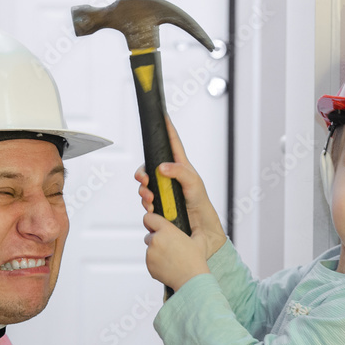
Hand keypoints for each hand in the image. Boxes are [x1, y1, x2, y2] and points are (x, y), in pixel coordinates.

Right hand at [134, 116, 227, 259]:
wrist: (200, 230)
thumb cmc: (201, 205)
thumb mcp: (194, 184)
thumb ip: (179, 172)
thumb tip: (161, 167)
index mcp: (181, 167)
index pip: (172, 143)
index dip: (166, 128)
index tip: (161, 114)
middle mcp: (170, 177)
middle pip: (149, 166)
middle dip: (143, 172)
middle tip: (144, 180)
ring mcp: (163, 191)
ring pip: (145, 185)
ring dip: (144, 191)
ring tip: (150, 199)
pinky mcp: (159, 205)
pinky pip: (146, 201)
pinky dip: (146, 203)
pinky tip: (152, 208)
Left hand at [143, 212, 209, 290]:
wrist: (191, 279)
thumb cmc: (195, 260)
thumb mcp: (200, 240)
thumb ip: (195, 230)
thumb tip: (196, 227)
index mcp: (166, 230)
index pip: (148, 218)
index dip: (151, 222)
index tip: (154, 225)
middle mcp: (156, 240)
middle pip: (149, 235)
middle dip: (156, 240)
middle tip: (168, 247)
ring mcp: (150, 253)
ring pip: (150, 249)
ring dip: (157, 252)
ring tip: (171, 259)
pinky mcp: (149, 265)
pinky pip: (150, 261)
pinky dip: (156, 263)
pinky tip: (168, 266)